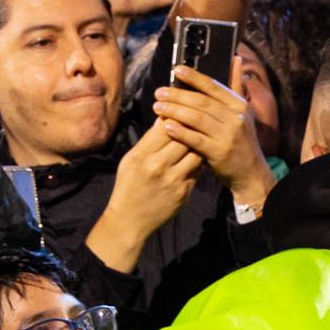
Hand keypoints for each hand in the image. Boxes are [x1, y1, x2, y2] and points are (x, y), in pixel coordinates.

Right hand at [86, 126, 204, 271]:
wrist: (129, 220)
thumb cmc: (128, 185)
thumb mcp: (131, 159)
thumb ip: (149, 139)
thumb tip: (164, 116)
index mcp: (143, 156)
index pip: (166, 127)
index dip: (176, 115)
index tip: (181, 109)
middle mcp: (159, 167)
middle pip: (184, 136)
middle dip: (191, 126)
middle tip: (198, 119)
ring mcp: (174, 181)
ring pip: (196, 152)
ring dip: (199, 143)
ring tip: (200, 137)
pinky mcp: (185, 192)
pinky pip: (198, 170)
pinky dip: (199, 161)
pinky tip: (198, 156)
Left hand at [152, 69, 269, 211]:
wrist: (251, 173)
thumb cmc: (242, 142)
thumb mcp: (244, 113)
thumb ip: (236, 87)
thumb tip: (235, 59)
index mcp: (240, 105)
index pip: (214, 86)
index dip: (194, 77)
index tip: (176, 70)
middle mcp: (236, 118)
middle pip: (202, 101)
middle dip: (178, 95)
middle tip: (159, 92)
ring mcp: (228, 135)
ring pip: (197, 118)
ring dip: (175, 111)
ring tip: (158, 107)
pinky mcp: (219, 152)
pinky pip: (195, 139)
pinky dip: (180, 131)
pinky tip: (166, 126)